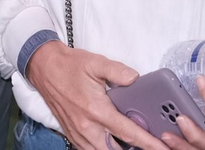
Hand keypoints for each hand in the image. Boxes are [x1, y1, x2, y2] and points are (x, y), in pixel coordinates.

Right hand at [27, 43, 165, 149]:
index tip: (161, 147)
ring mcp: (78, 133)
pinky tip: (114, 144)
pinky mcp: (72, 135)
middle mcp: (87, 127)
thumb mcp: (96, 63)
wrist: (44, 68)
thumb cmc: (69, 66)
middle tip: (151, 146)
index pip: (128, 133)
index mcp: (96, 110)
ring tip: (135, 146)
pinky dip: (104, 149)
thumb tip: (137, 79)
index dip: (148, 142)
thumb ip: (119, 71)